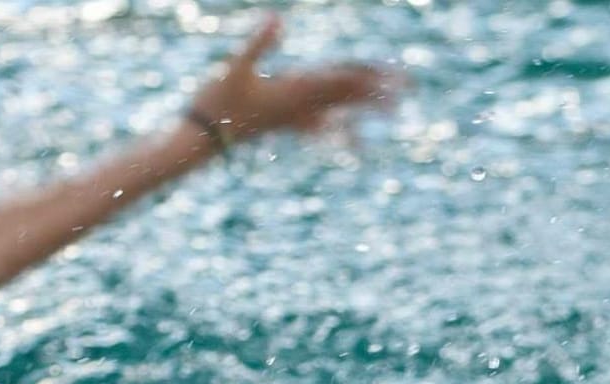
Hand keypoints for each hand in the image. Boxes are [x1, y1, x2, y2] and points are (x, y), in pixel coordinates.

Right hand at [189, 16, 397, 144]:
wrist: (201, 139)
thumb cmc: (216, 101)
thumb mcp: (235, 67)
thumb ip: (258, 43)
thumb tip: (277, 18)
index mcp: (294, 88)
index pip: (340, 79)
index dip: (368, 76)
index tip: (395, 77)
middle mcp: (299, 106)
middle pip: (346, 95)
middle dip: (376, 91)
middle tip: (408, 91)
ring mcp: (292, 117)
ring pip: (338, 112)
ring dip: (365, 111)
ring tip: (392, 114)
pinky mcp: (283, 125)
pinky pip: (318, 128)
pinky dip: (338, 132)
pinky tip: (352, 139)